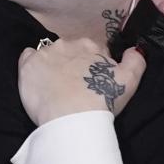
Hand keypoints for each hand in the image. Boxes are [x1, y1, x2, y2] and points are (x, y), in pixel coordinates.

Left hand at [17, 39, 145, 125]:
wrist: (72, 120)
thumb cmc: (100, 102)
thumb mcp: (129, 81)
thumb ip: (136, 61)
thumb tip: (134, 49)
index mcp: (90, 46)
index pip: (91, 51)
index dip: (91, 67)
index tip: (90, 83)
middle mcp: (67, 44)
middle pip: (69, 52)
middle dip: (70, 65)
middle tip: (72, 88)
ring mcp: (46, 53)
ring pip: (49, 55)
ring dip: (52, 67)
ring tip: (55, 88)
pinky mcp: (28, 65)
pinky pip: (27, 57)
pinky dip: (32, 66)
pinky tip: (37, 81)